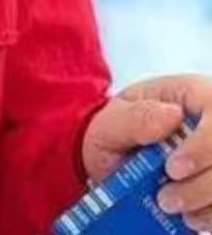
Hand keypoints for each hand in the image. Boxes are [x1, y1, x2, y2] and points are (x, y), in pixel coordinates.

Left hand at [83, 76, 211, 230]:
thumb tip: (173, 115)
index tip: (173, 169)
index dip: (202, 146)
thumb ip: (136, 116)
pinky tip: (189, 217)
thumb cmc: (117, 132)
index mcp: (192, 96)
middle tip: (166, 199)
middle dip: (202, 184)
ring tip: (170, 208)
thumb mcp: (113, 120)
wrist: (111, 162)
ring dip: (206, 202)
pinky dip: (210, 215)